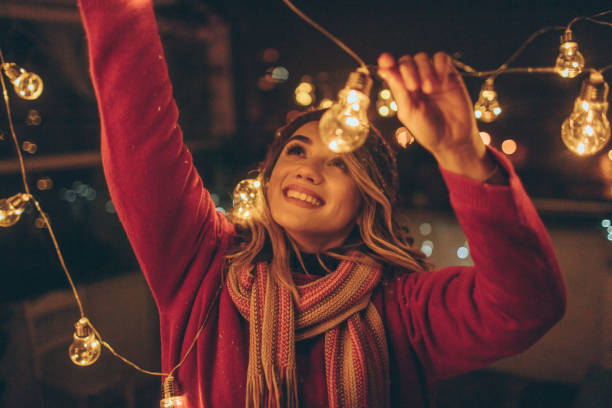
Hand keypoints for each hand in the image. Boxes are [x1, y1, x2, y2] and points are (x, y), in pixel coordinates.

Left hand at [377, 52, 494, 179]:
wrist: (452, 139)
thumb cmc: (427, 130)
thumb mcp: (409, 112)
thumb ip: (399, 90)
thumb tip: (384, 70)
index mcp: (402, 90)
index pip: (391, 69)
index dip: (387, 62)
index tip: (385, 60)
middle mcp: (415, 81)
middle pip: (406, 60)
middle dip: (408, 70)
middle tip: (414, 87)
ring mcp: (432, 76)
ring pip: (422, 57)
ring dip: (424, 70)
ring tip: (430, 89)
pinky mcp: (449, 75)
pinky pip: (442, 58)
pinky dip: (440, 65)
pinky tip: (441, 82)